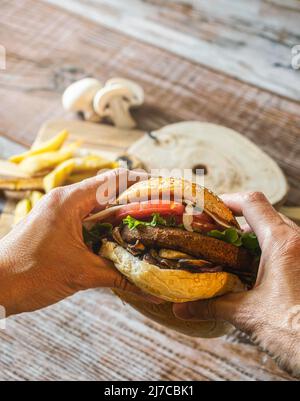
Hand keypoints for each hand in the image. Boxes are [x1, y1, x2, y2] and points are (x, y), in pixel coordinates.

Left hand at [0, 169, 154, 316]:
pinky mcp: (56, 225)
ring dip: (120, 217)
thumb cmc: (31, 274)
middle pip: (108, 191)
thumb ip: (120, 278)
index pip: (113, 180)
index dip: (142, 181)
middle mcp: (65, 200)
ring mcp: (59, 211)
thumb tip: (154, 292)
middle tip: (161, 212)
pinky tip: (120, 241)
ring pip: (98, 207)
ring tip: (147, 227)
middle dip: (135, 201)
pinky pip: (87, 220)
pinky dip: (105, 228)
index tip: (164, 188)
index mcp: (70, 200)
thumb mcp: (81, 274)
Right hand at [173, 192, 299, 376]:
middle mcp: (298, 241)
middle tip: (214, 232)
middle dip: (237, 220)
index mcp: (282, 243)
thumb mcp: (246, 314)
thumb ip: (211, 306)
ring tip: (230, 251)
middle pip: (264, 214)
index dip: (228, 200)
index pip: (252, 203)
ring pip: (277, 230)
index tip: (209, 208)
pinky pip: (286, 247)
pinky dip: (266, 250)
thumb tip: (182, 309)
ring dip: (253, 236)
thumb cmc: (293, 331)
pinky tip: (251, 270)